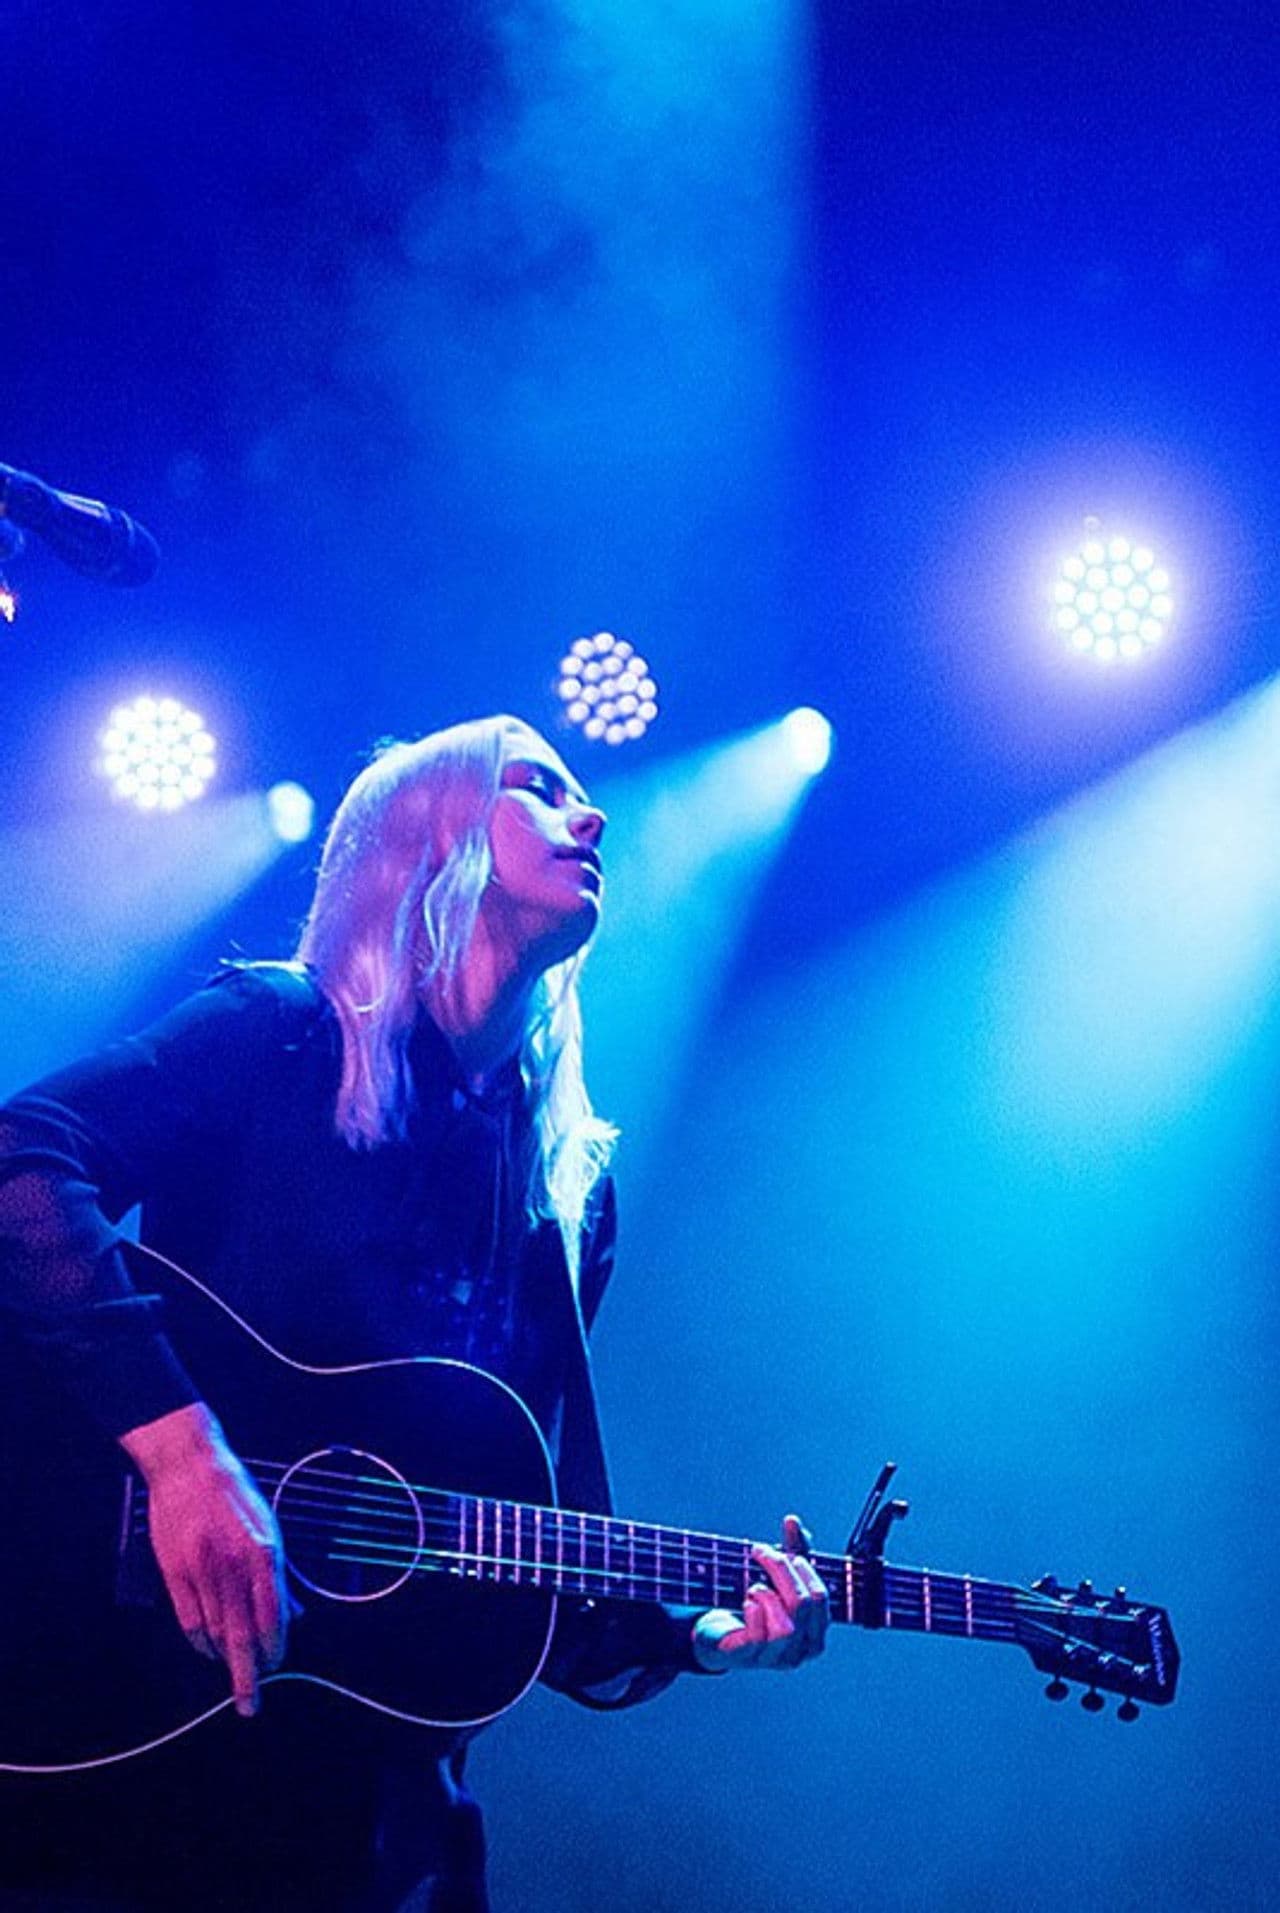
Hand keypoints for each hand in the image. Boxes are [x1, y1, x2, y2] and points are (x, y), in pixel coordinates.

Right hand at [120, 1402, 287, 1717]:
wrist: (189, 1466)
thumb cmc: (235, 1495)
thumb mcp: (268, 1527)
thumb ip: (279, 1576)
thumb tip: (295, 1616)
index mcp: (263, 1553)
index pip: (271, 1616)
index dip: (275, 1647)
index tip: (277, 1664)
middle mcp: (233, 1566)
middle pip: (241, 1635)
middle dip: (248, 1676)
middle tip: (250, 1706)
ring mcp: (201, 1571)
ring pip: (214, 1632)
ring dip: (224, 1658)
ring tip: (233, 1672)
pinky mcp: (174, 1573)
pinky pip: (189, 1621)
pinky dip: (200, 1642)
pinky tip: (208, 1650)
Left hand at [692, 1514, 828, 1672]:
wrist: (718, 1638)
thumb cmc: (757, 1607)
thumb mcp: (778, 1579)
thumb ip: (792, 1550)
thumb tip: (793, 1521)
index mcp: (815, 1632)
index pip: (820, 1597)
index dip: (803, 1569)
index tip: (784, 1552)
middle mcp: (800, 1651)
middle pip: (802, 1605)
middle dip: (780, 1571)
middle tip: (759, 1551)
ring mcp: (775, 1659)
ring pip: (785, 1628)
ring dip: (767, 1596)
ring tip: (754, 1586)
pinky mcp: (748, 1659)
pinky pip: (758, 1638)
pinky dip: (753, 1612)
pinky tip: (747, 1602)